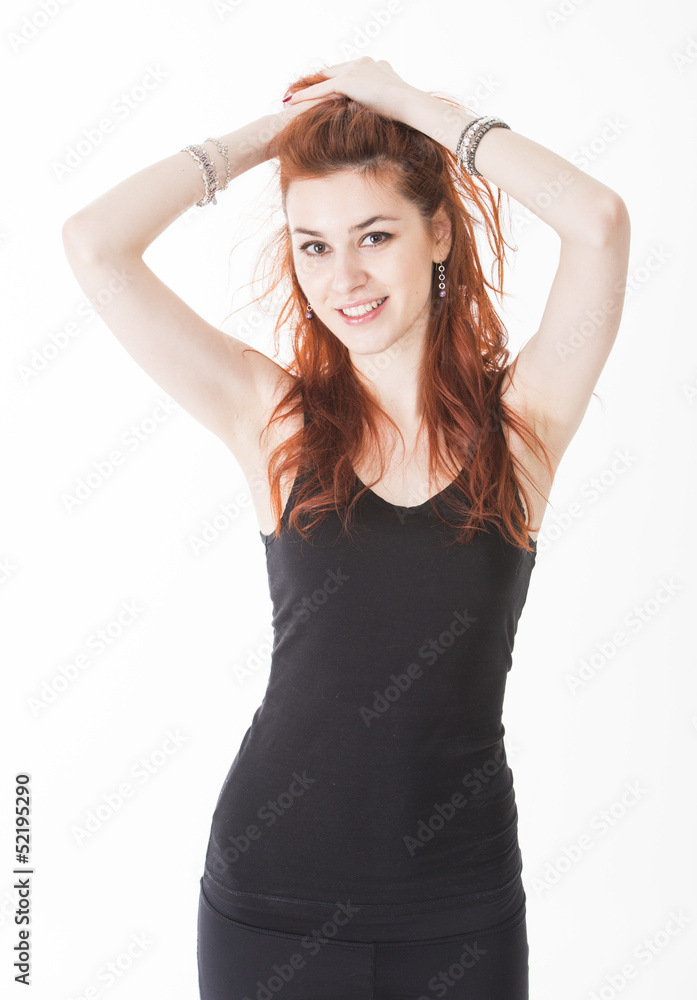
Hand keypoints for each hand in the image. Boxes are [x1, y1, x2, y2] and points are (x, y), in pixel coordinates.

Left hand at [282, 56, 418, 122]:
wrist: (412, 105)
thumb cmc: (408, 111)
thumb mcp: (393, 104)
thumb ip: (381, 104)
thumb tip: (381, 118)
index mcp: (375, 66)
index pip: (348, 73)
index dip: (333, 82)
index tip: (322, 91)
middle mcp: (363, 62)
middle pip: (333, 73)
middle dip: (316, 84)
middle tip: (300, 94)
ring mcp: (355, 69)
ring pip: (325, 81)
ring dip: (307, 91)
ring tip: (290, 100)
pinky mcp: (348, 80)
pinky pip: (321, 89)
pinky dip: (306, 96)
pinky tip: (291, 102)